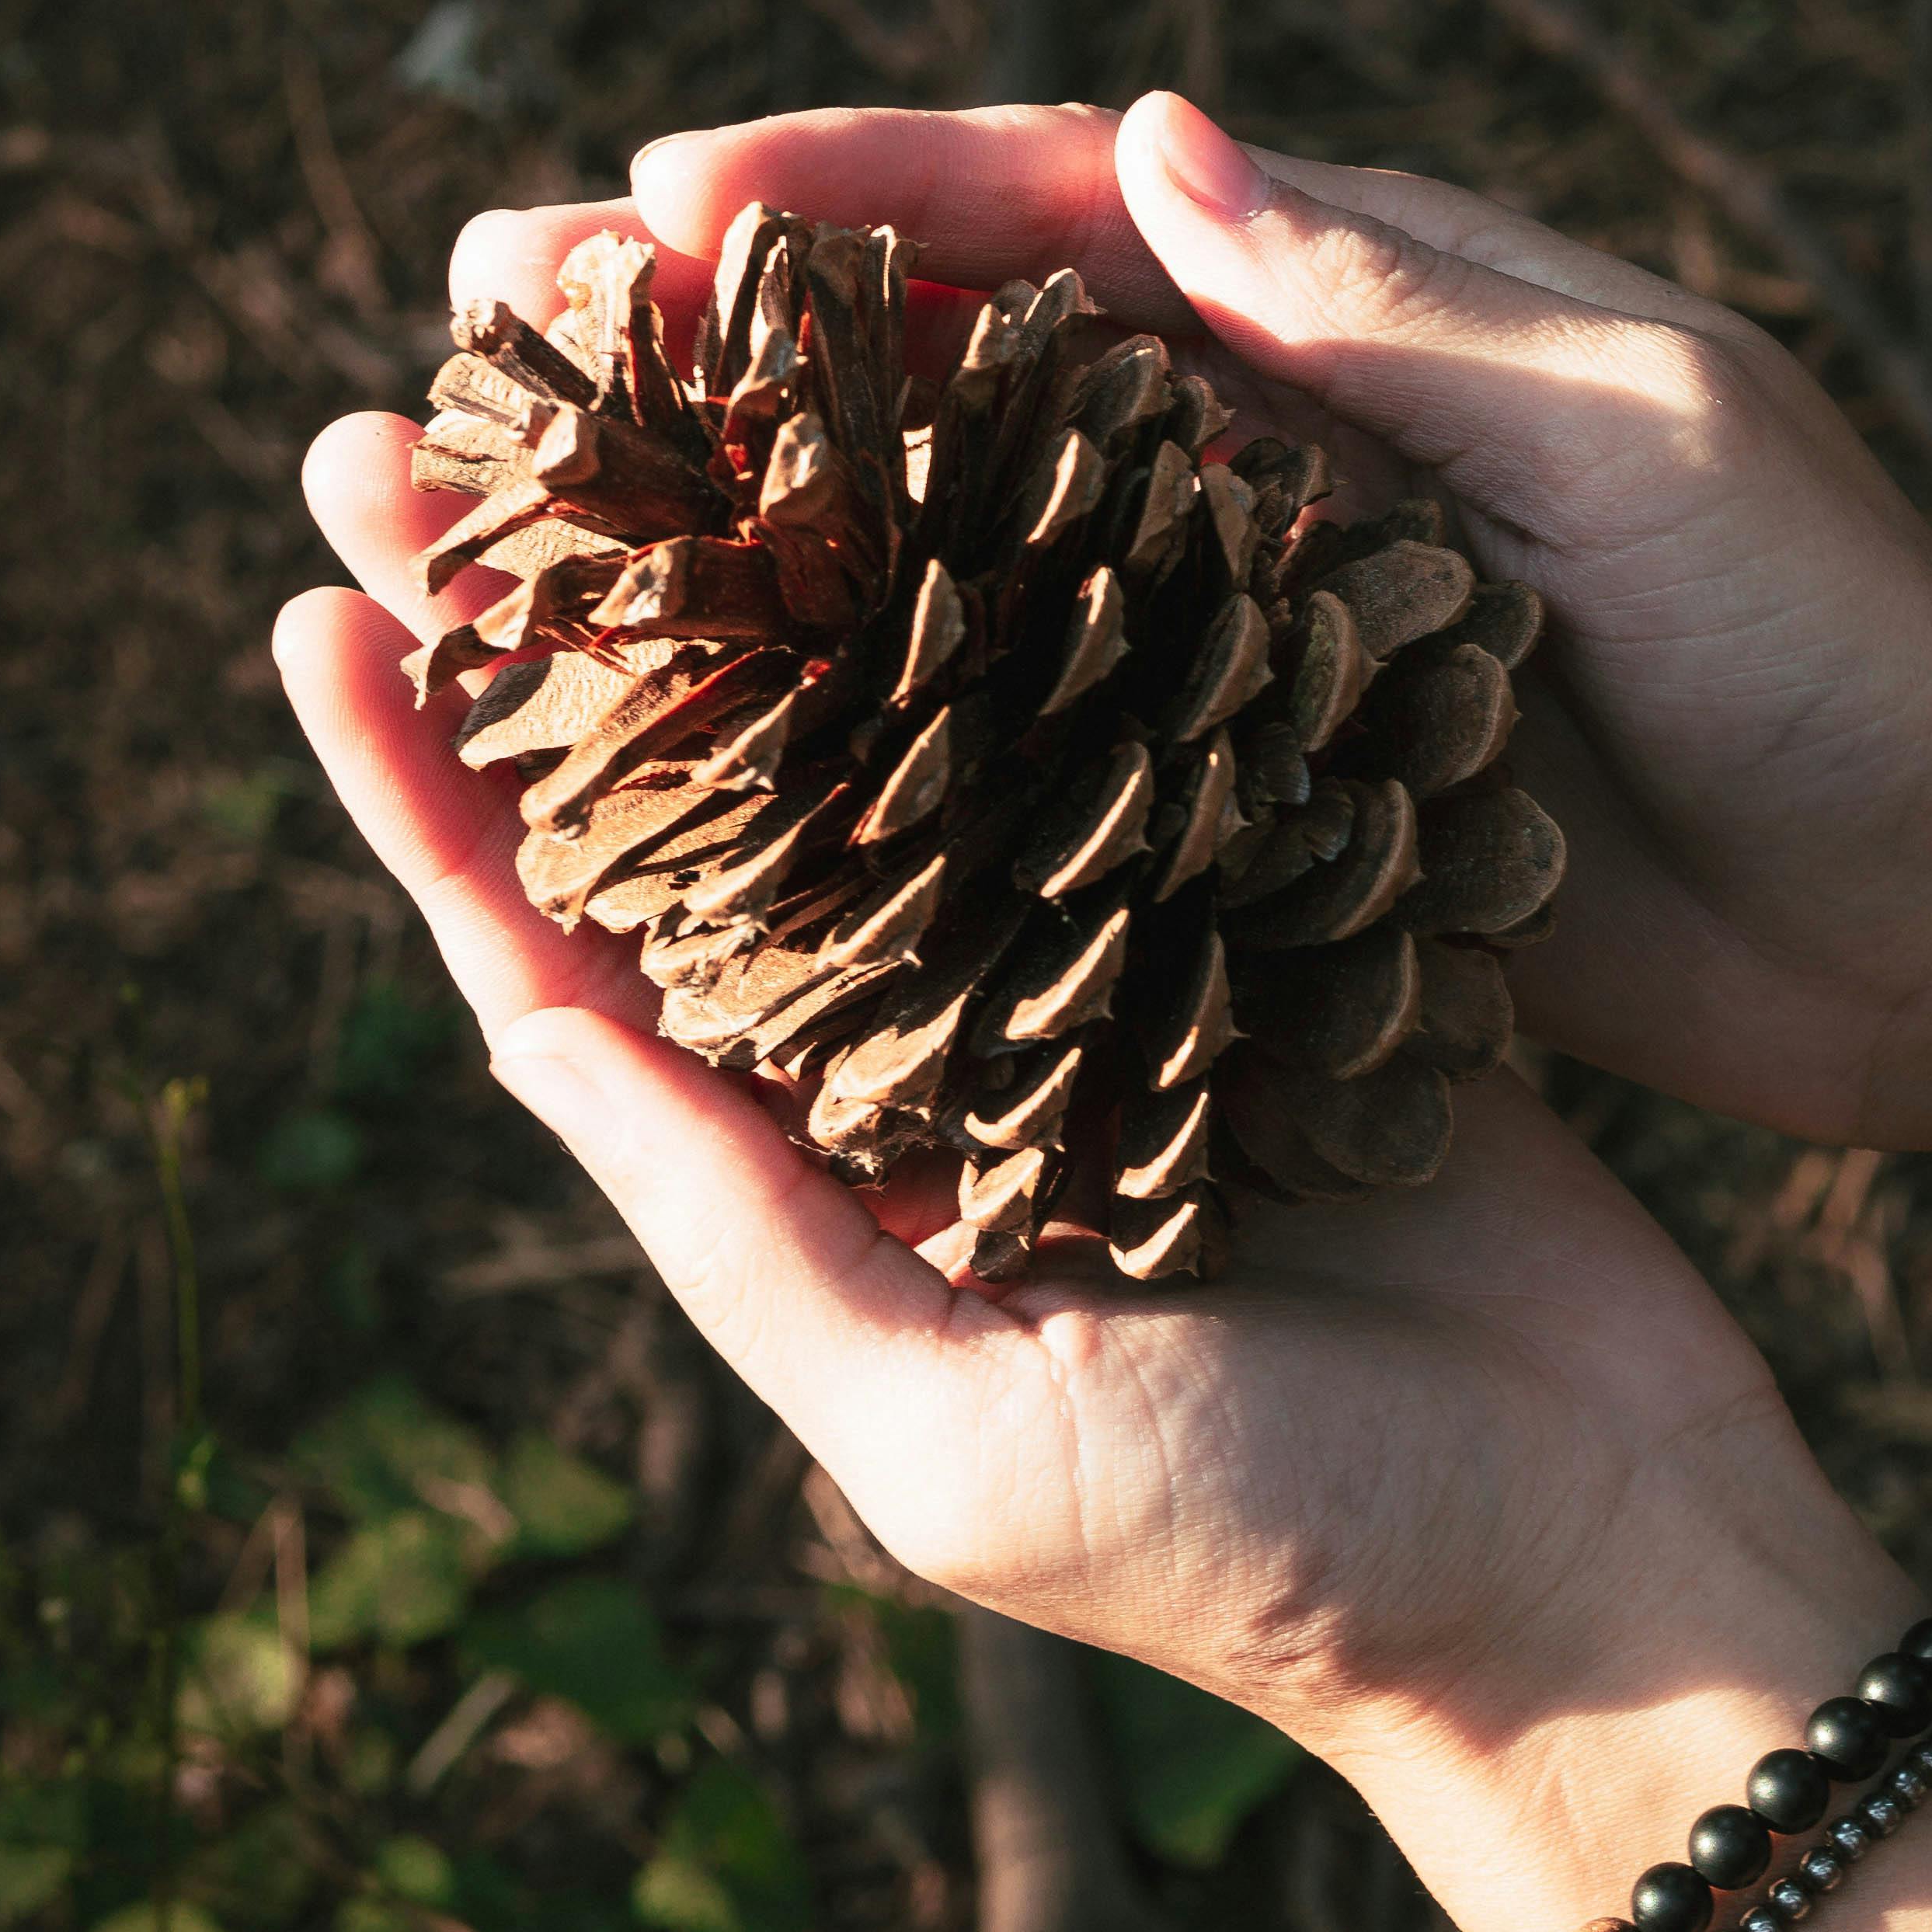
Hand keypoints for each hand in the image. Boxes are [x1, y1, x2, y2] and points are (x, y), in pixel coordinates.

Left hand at [271, 495, 1878, 1761]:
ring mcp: (1111, 964)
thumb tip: (523, 1022)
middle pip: (709, 788)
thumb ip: (748, 1227)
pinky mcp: (1281, 907)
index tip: (323, 601)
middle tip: (433, 407)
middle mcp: (940, 1049)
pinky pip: (1136, 711)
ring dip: (779, 546)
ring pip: (903, 713)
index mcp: (829, 1170)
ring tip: (665, 367)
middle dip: (572, 609)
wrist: (1607, 1564)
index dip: (437, 785)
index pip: (577, 952)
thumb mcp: (953, 1435)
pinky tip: (985, 428)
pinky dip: (1053, 575)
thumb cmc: (1275, 1554)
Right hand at [600, 93, 1931, 1148]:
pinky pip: (1048, 717)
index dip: (859, 188)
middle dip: (751, 328)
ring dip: (777, 513)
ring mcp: (1263, 610)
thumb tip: (1153, 137)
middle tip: (513, 323)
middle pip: (973, 350)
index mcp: (1379, 302)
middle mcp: (1292, 434)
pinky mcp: (1267, 777)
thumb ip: (1393, 302)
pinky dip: (898, 706)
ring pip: (973, 530)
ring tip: (564, 518)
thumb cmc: (1846, 650)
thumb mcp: (1647, 431)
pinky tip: (738, 738)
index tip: (656, 200)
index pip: (1070, 203)